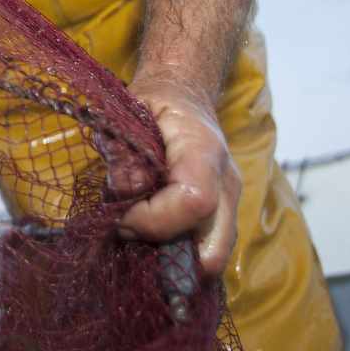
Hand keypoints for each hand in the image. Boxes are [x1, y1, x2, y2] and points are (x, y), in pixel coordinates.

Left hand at [113, 75, 239, 278]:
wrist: (184, 95)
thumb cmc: (153, 103)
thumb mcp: (128, 117)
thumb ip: (122, 155)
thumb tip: (125, 195)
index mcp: (204, 150)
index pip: (194, 201)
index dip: (151, 219)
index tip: (119, 216)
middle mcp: (226, 182)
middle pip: (213, 246)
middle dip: (166, 254)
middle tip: (129, 231)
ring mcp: (230, 202)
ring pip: (212, 255)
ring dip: (170, 255)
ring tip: (139, 227)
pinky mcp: (223, 215)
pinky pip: (206, 249)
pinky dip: (177, 252)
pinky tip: (151, 233)